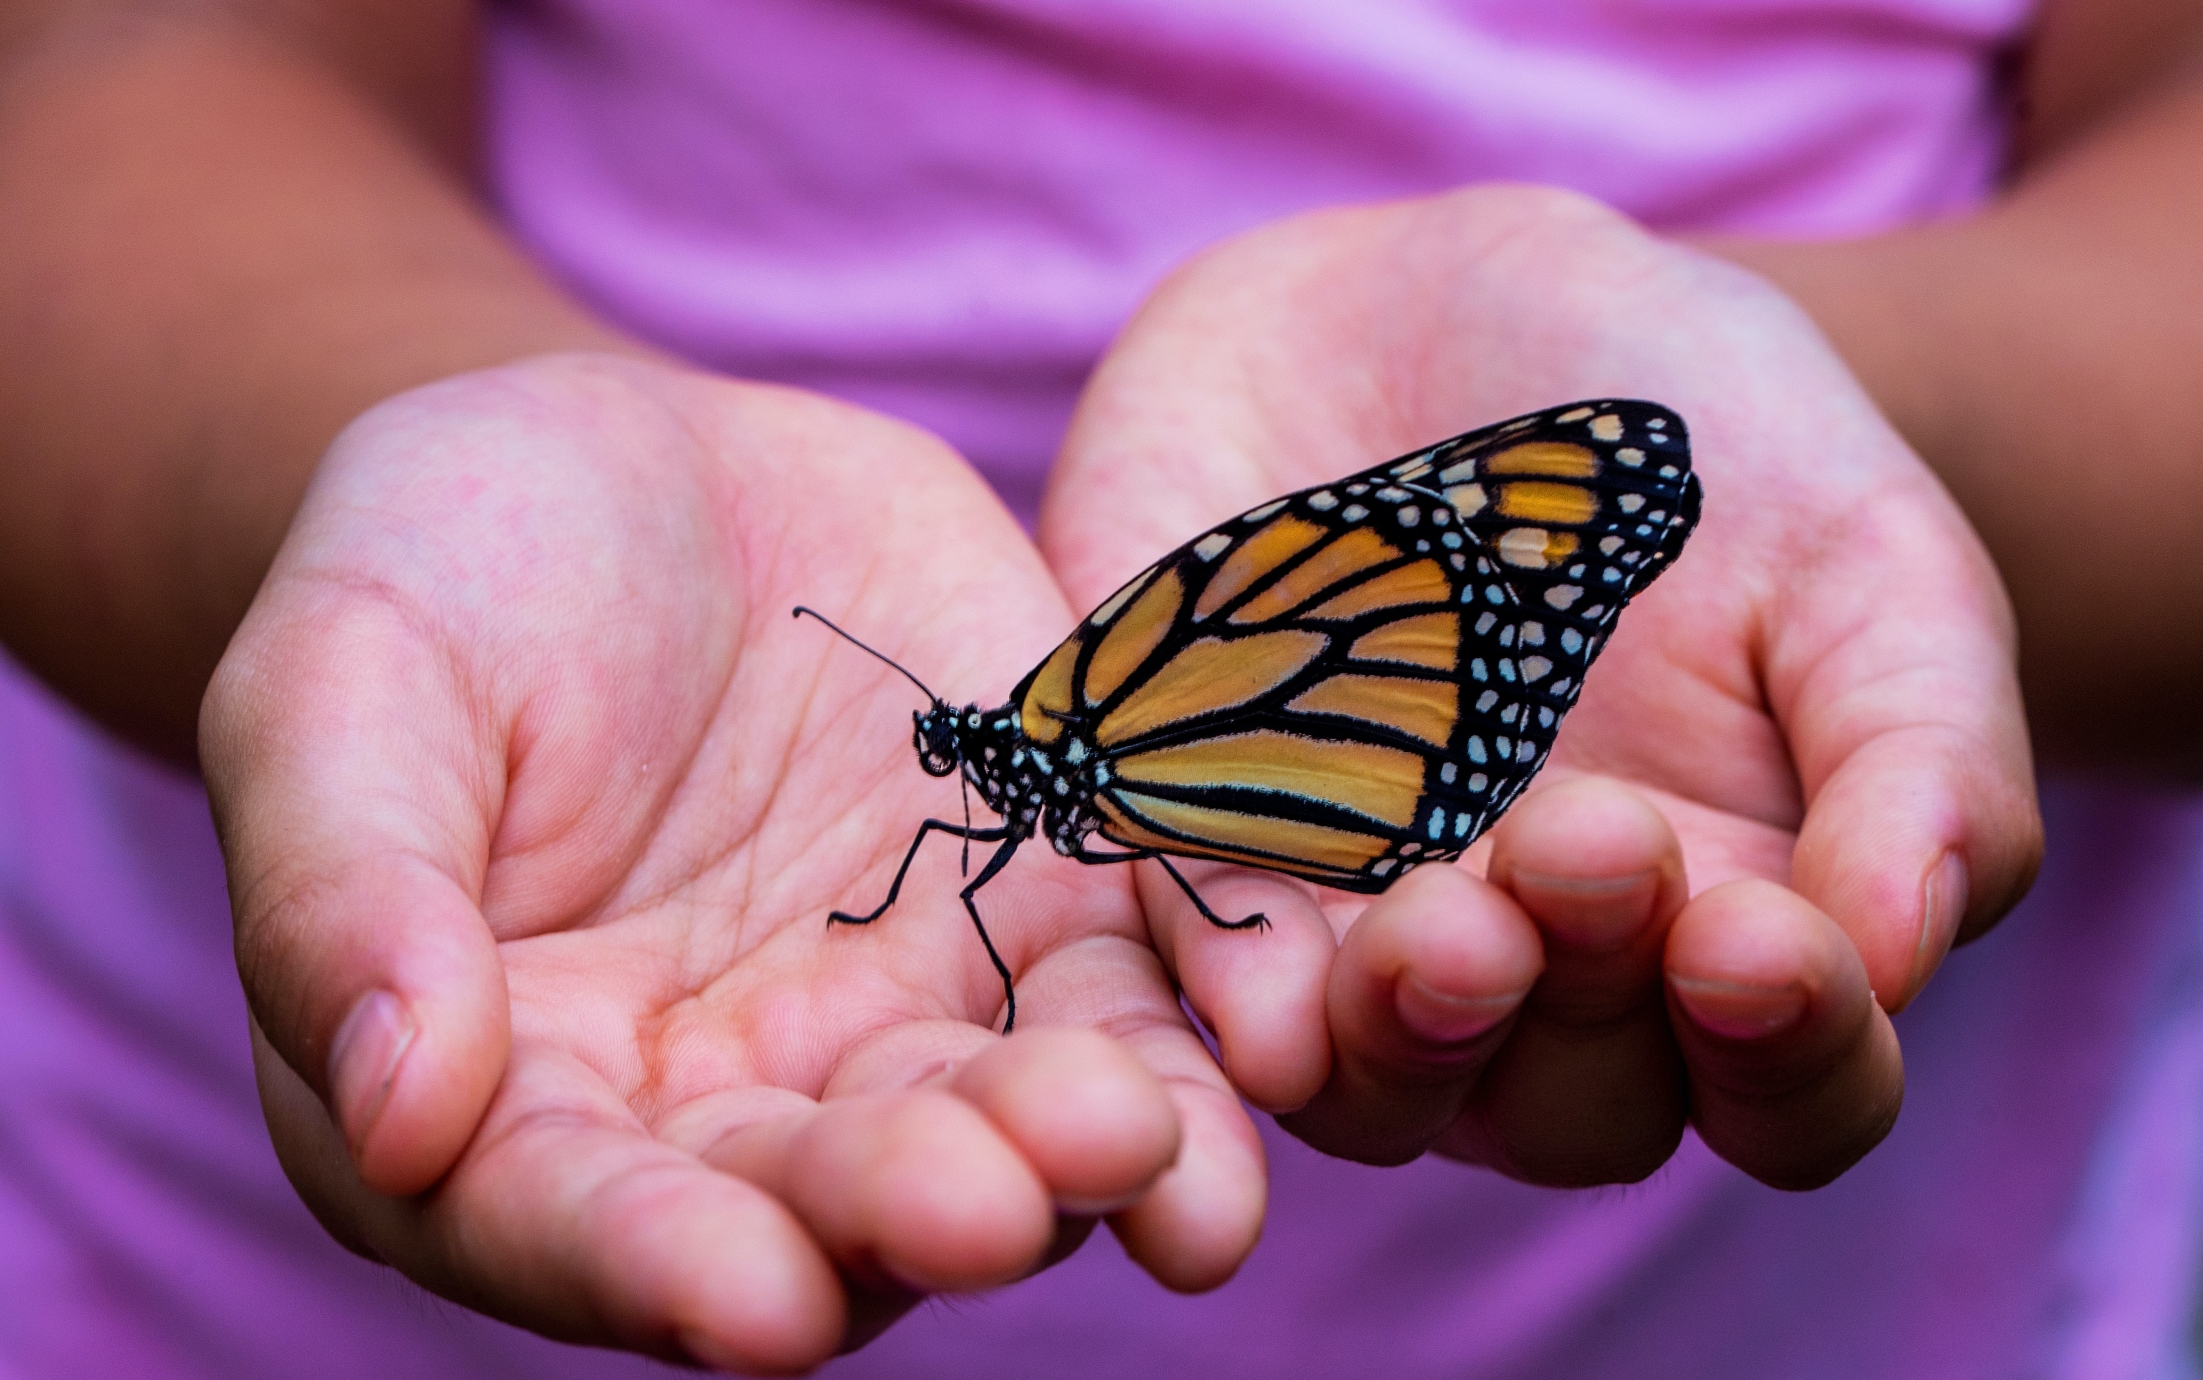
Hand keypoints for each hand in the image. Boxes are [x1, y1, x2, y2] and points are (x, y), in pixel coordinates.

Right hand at [201, 354, 1262, 1370]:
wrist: (630, 467)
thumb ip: (350, 895)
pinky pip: (1135, 986)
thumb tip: (395, 1112)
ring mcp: (903, 1011)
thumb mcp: (341, 691)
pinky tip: (1274, 1039)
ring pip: (1004, 1124)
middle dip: (910, 1211)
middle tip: (994, 1203)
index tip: (752, 1301)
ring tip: (1157, 1152)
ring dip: (1086, 1160)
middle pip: (823, 1203)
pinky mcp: (1043, 904)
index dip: (657, 1268)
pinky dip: (1204, 1027)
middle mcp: (727, 1102)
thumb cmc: (435, 578)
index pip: (577, 1221)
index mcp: (518, 1097)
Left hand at [1040, 187, 2041, 1187]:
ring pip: (1370, 1082)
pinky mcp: (1184, 845)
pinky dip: (1219, 982)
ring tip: (1435, 928)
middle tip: (1583, 842)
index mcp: (1728, 928)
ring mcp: (1353, 924)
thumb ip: (1920, 754)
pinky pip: (1185, 960)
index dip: (1790, 1054)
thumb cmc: (1706, 444)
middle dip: (1580, 1011)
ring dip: (1403, 1038)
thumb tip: (1898, 954)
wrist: (1451, 305)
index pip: (1787, 1089)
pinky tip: (1252, 983)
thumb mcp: (1864, 558)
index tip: (1757, 939)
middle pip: (1567, 1110)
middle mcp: (1538, 972)